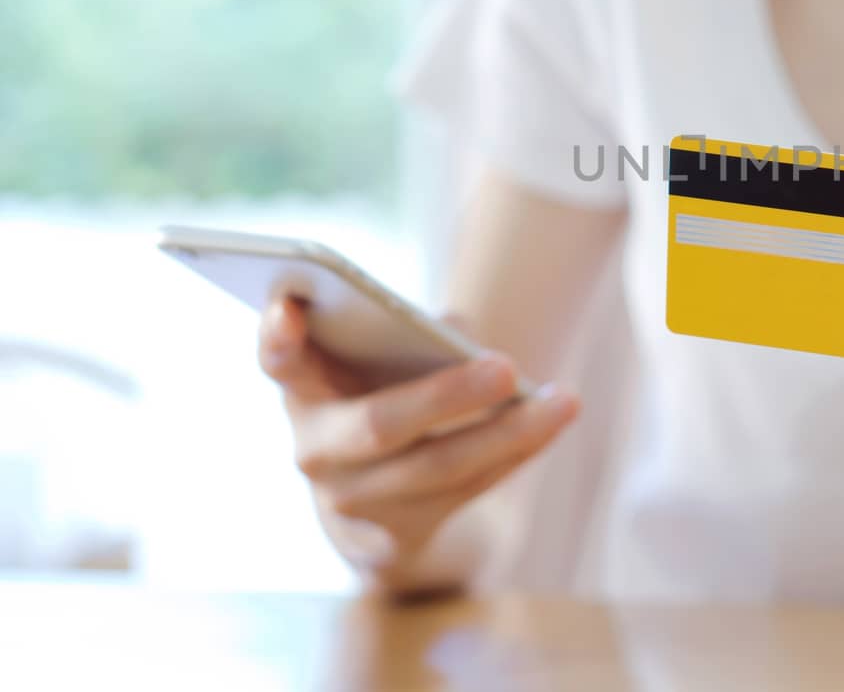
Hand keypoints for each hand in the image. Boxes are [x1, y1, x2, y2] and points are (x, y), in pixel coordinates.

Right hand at [257, 296, 578, 575]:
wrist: (365, 502)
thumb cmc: (376, 394)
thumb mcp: (376, 360)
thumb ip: (404, 331)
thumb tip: (456, 333)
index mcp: (303, 389)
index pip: (279, 359)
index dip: (278, 334)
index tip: (292, 308)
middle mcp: (317, 449)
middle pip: (381, 425)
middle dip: (447, 397)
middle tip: (506, 366)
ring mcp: (353, 501)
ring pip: (439, 467)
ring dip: (509, 433)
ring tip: (563, 400)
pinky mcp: (393, 537)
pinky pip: (467, 491)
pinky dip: (515, 453)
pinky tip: (554, 420)